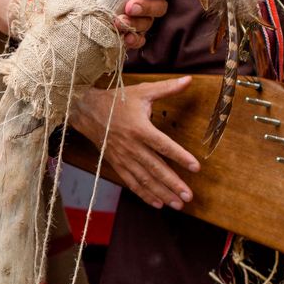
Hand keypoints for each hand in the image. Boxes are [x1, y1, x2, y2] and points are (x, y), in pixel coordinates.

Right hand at [69, 74, 198, 209]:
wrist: (87, 111)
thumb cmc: (117, 101)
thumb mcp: (142, 91)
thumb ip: (167, 88)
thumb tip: (189, 80)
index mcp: (140, 129)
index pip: (164, 146)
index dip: (181, 157)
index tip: (195, 168)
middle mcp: (132, 147)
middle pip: (156, 169)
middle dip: (173, 184)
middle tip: (189, 196)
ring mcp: (123, 158)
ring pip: (145, 180)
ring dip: (162, 193)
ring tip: (178, 204)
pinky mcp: (117, 164)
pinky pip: (132, 183)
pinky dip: (144, 195)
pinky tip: (158, 203)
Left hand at [83, 0, 177, 49]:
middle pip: (161, 5)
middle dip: (149, 6)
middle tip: (131, 5)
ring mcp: (142, 16)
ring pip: (150, 23)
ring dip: (137, 23)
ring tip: (120, 21)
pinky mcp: (130, 31)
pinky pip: (139, 39)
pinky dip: (133, 40)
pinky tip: (124, 39)